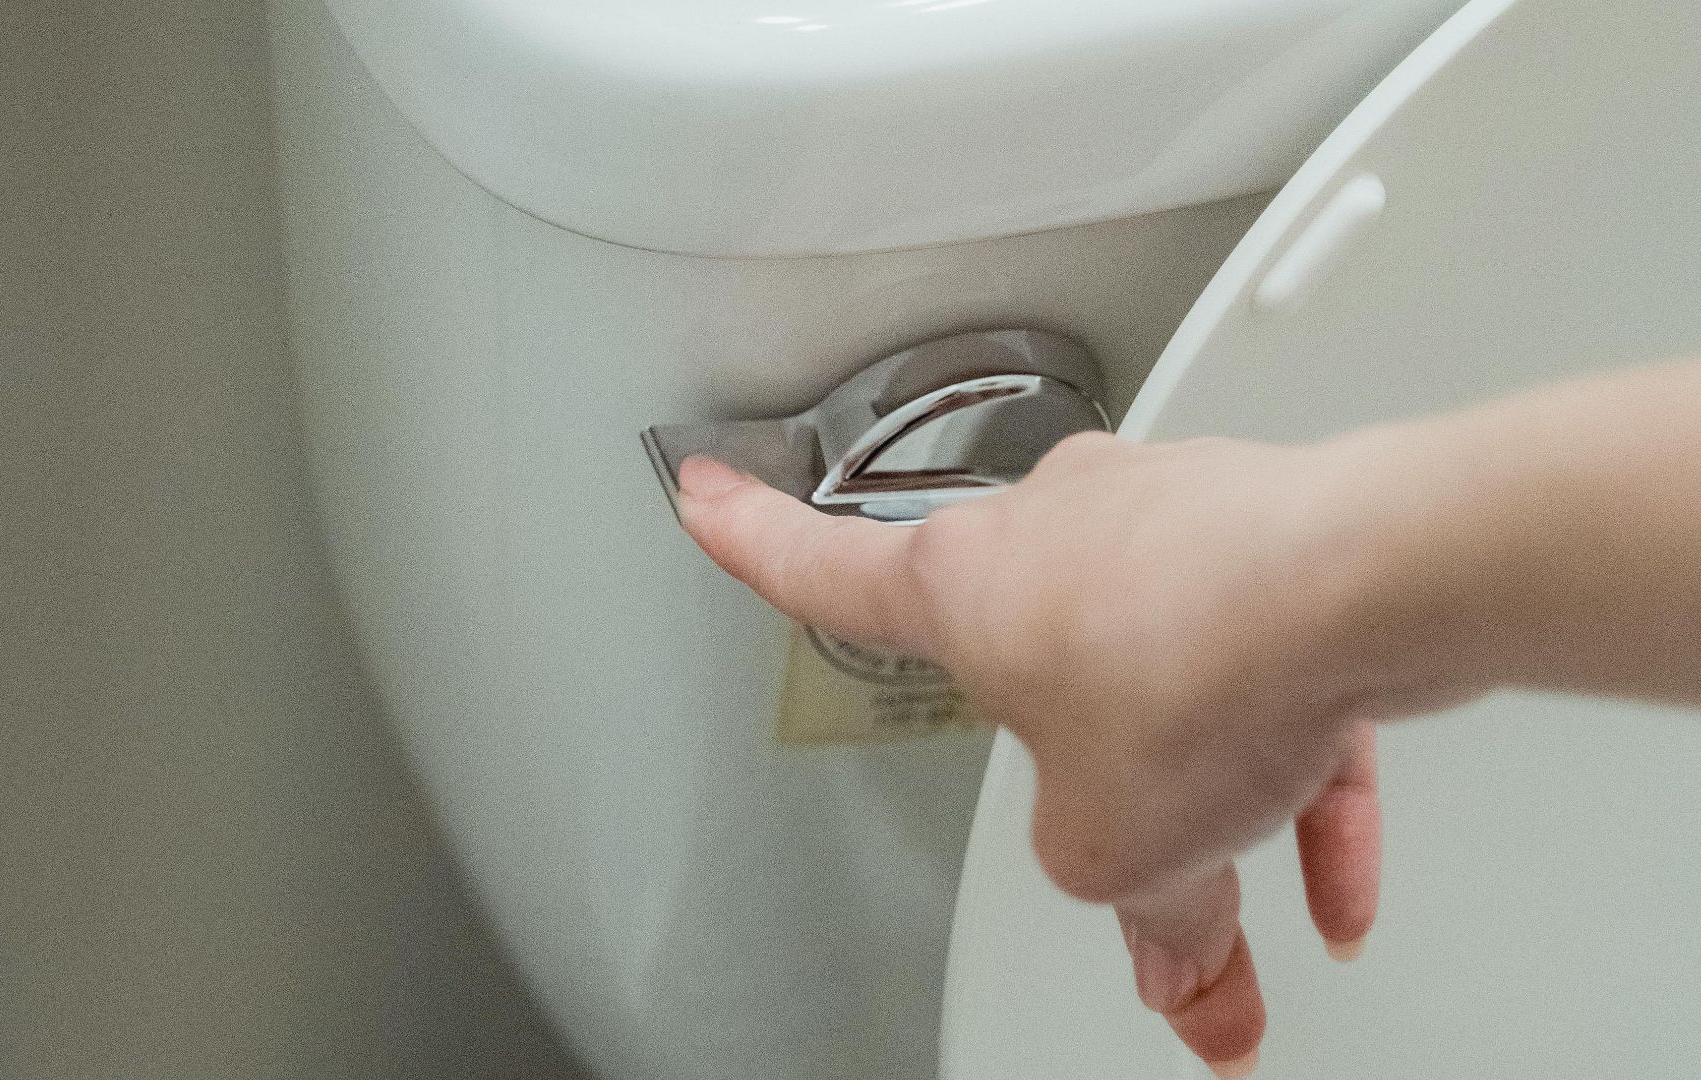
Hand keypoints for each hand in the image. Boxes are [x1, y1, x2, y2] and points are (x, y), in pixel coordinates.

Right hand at [676, 433, 1402, 1075]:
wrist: (1374, 575)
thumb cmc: (1198, 656)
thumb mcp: (1116, 848)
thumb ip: (1133, 911)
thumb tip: (1177, 960)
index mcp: (963, 584)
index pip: (822, 569)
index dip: (749, 542)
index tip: (705, 494)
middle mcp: (1057, 531)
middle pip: (1048, 684)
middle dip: (1099, 794)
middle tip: (1138, 884)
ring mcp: (1168, 526)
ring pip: (1173, 685)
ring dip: (1213, 801)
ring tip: (1260, 911)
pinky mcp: (1271, 546)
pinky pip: (1268, 678)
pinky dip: (1298, 774)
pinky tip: (1334, 877)